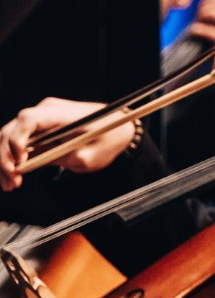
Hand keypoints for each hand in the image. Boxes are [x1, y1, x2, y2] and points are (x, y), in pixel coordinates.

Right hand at [0, 98, 134, 190]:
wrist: (121, 128)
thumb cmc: (109, 137)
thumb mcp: (89, 155)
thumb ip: (59, 158)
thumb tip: (30, 164)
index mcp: (61, 113)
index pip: (28, 119)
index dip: (17, 140)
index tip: (19, 162)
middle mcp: (46, 112)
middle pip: (11, 130)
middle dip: (5, 158)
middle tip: (11, 182)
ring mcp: (40, 120)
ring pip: (8, 138)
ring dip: (4, 162)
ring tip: (10, 184)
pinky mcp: (39, 130)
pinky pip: (18, 143)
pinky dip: (12, 160)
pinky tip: (12, 178)